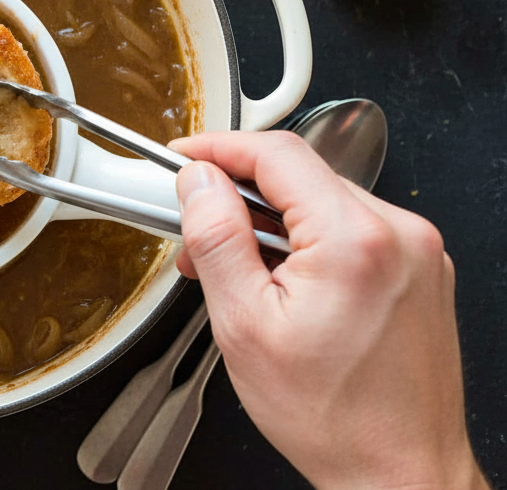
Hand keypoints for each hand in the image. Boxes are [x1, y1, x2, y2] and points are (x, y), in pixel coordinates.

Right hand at [171, 131, 486, 489]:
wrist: (400, 472)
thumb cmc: (334, 418)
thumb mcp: (244, 325)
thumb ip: (216, 238)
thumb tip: (199, 183)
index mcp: (354, 239)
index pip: (277, 153)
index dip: (217, 148)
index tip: (183, 156)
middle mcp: (398, 234)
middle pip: (300, 175)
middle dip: (239, 195)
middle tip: (196, 230)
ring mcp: (417, 252)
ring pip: (324, 201)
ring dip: (272, 221)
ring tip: (237, 272)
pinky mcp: (421, 270)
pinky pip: (352, 229)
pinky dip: (308, 241)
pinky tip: (281, 283)